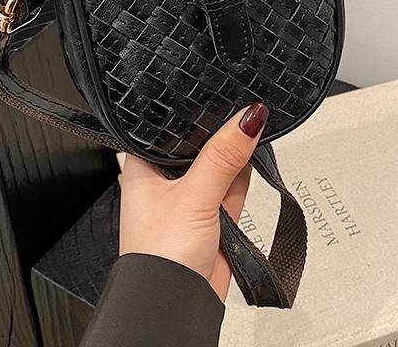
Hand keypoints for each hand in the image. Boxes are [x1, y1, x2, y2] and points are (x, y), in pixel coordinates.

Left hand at [118, 102, 268, 301]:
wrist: (177, 307)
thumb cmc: (158, 258)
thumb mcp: (194, 195)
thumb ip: (222, 156)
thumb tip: (247, 119)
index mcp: (144, 167)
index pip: (167, 127)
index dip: (191, 111)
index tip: (217, 91)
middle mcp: (165, 180)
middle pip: (198, 143)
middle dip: (219, 132)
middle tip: (241, 112)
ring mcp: (190, 198)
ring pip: (218, 164)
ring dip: (234, 153)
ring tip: (250, 132)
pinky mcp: (212, 217)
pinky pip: (232, 187)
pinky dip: (243, 178)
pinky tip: (253, 161)